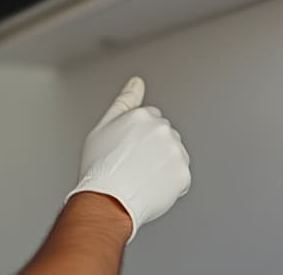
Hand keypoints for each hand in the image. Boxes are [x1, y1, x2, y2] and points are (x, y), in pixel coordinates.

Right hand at [67, 77, 189, 241]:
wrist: (107, 201)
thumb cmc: (100, 167)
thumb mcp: (102, 127)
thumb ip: (124, 101)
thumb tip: (137, 82)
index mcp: (143, 115)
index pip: (150, 119)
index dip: (137, 135)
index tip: (127, 149)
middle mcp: (162, 130)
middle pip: (164, 136)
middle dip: (153, 147)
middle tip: (132, 164)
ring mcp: (174, 152)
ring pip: (174, 155)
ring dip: (163, 164)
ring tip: (140, 177)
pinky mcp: (183, 175)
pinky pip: (180, 178)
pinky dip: (169, 184)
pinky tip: (150, 187)